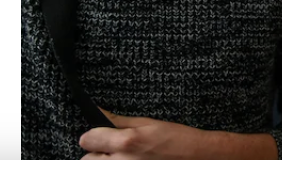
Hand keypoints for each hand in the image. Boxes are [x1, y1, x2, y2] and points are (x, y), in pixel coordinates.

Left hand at [80, 113, 216, 158]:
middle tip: (113, 149)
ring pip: (96, 170)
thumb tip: (98, 114)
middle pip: (86, 161)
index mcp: (125, 142)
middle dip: (96, 154)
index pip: (86, 140)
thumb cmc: (176, 139)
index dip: (93, 135)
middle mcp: (120, 163)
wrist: (196, 159)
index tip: (100, 135)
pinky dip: (115, 168)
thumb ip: (119, 121)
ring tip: (123, 158)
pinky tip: (130, 163)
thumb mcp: (148, 123)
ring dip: (104, 164)